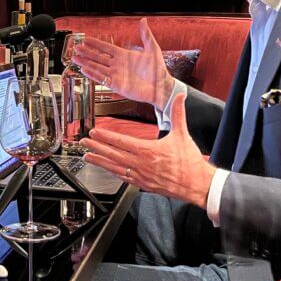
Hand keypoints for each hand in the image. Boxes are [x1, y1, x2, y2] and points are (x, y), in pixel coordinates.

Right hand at [72, 19, 174, 108]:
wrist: (161, 86)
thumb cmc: (158, 69)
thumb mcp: (152, 49)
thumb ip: (146, 35)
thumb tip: (143, 20)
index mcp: (124, 55)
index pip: (106, 48)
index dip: (95, 44)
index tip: (85, 39)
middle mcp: (117, 65)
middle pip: (98, 57)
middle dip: (86, 53)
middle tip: (76, 48)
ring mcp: (116, 75)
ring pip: (97, 67)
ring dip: (86, 63)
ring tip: (75, 59)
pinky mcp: (116, 85)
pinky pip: (102, 79)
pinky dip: (93, 74)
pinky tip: (85, 69)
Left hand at [81, 93, 214, 207]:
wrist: (196, 184)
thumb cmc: (189, 162)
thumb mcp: (182, 134)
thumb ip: (178, 113)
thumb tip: (179, 96)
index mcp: (148, 150)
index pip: (121, 141)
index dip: (106, 136)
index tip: (94, 132)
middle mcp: (140, 164)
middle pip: (112, 154)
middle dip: (96, 147)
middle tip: (83, 142)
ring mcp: (140, 176)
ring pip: (114, 167)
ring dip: (99, 161)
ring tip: (87, 156)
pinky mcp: (142, 184)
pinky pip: (122, 177)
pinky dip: (111, 171)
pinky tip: (105, 168)